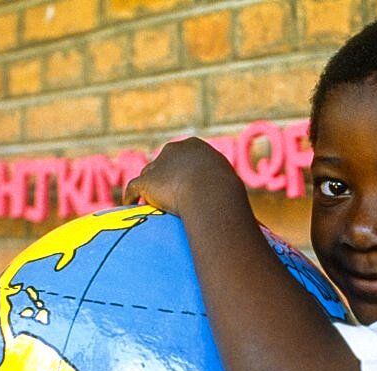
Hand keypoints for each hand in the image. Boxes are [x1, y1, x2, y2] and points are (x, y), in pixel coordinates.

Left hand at [123, 137, 247, 220]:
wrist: (209, 193)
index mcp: (195, 147)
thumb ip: (226, 193)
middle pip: (163, 163)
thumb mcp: (229, 188)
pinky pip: (134, 188)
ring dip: (148, 188)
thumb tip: (247, 216)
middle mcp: (174, 150)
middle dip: (162, 176)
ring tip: (147, 202)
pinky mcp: (147, 181)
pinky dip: (130, 195)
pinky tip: (129, 204)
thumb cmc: (225, 192)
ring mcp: (158, 165)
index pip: (183, 156)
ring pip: (149, 175)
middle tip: (163, 193)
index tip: (182, 183)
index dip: (181, 170)